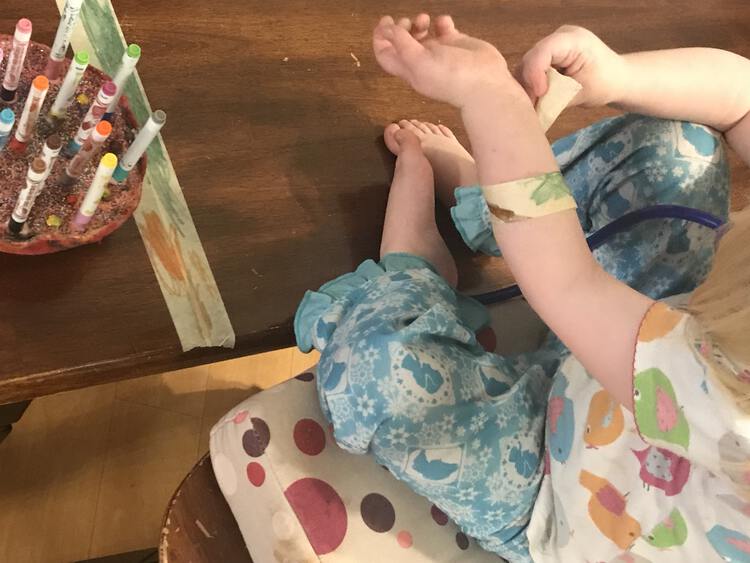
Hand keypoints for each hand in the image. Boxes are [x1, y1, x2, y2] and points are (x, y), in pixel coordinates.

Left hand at [373, 14, 526, 107]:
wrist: (484, 83)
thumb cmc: (451, 77)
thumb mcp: (420, 62)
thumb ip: (403, 45)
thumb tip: (389, 30)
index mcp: (410, 70)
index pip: (386, 55)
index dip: (380, 39)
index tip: (385, 23)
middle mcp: (422, 62)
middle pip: (402, 43)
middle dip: (400, 28)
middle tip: (407, 21)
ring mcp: (439, 53)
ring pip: (422, 34)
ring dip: (419, 23)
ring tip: (425, 19)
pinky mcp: (456, 45)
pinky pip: (443, 29)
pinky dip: (441, 22)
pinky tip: (445, 23)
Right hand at [516, 25, 628, 106]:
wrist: (617, 78)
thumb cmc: (606, 83)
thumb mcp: (580, 93)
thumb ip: (555, 97)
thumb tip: (531, 106)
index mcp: (575, 40)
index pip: (544, 51)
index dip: (535, 72)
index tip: (540, 93)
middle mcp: (560, 37)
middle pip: (531, 58)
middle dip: (528, 83)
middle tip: (531, 105)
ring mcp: (553, 45)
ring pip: (527, 64)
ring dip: (527, 85)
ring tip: (533, 104)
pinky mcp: (548, 55)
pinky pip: (532, 68)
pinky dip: (531, 84)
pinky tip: (535, 98)